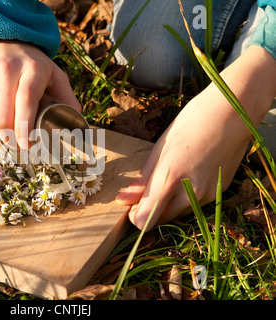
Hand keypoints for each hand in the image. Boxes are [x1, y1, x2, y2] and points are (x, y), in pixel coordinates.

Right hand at [0, 40, 80, 148]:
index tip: (27, 146)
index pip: (26, 100)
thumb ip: (65, 98)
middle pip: (2, 121)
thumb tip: (77, 124)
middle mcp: (3, 70)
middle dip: (12, 138)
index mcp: (32, 68)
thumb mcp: (52, 73)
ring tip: (3, 119)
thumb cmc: (28, 63)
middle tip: (18, 139)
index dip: (25, 126)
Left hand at [116, 45, 275, 230]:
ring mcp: (207, 196)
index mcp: (170, 180)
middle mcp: (190, 194)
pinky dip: (186, 198)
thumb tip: (122, 200)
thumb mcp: (159, 150)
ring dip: (169, 205)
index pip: (144, 220)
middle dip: (151, 210)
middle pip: (160, 220)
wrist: (232, 113)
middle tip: (149, 189)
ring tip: (171, 177)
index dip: (135, 216)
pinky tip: (188, 175)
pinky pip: (195, 205)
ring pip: (179, 214)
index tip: (132, 204)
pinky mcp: (219, 193)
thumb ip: (142, 180)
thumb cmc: (190, 124)